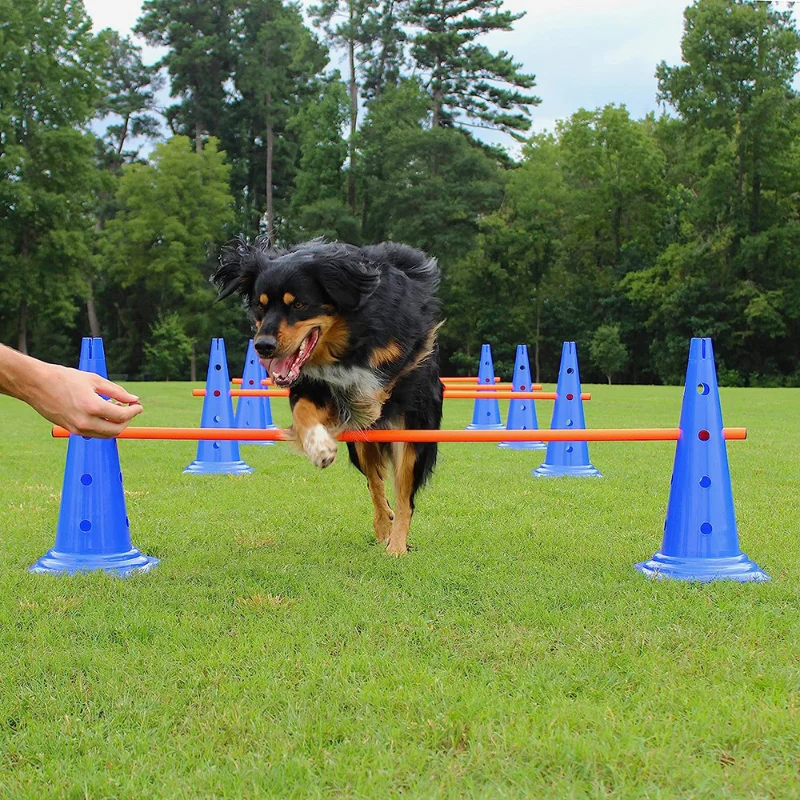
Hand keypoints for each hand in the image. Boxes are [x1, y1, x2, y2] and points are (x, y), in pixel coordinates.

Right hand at [27, 363, 141, 437]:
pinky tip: (103, 414)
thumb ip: (116, 391)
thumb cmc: (65, 378)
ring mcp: (77, 428)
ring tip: (116, 409)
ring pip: (105, 434)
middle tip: (130, 409)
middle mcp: (85, 421)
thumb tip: (133, 399)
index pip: (122, 416)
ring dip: (116, 425)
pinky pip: (93, 433)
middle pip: (116, 430)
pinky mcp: (70, 430)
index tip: (138, 405)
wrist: (36, 384)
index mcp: (92, 407)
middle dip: (127, 420)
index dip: (134, 411)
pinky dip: (103, 427)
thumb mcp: (94, 380)